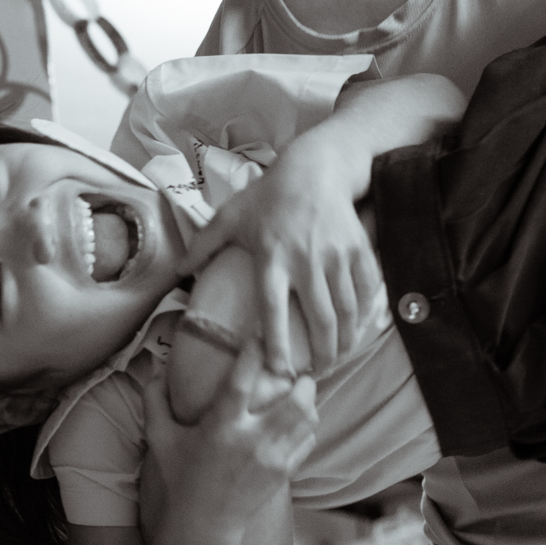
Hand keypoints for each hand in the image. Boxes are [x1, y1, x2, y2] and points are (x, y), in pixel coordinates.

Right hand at [141, 340, 317, 531]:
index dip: (253, 353)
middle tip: (299, 369)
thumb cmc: (180, 477)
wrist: (204, 524)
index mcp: (221, 427)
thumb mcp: (160, 438)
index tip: (260, 333)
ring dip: (309, 402)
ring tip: (303, 391)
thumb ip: (154, 402)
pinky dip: (307, 428)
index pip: (242, 381)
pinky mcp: (283, 473)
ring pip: (307, 421)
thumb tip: (157, 371)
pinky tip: (298, 422)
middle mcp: (251, 441)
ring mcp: (272, 459)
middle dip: (303, 381)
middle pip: (295, 401)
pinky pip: (307, 442)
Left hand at [178, 133, 380, 375]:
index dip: (276, 343)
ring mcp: (336, 256)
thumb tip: (178, 270)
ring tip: (334, 361)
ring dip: (343, 343)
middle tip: (315, 376)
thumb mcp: (231, 216)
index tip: (277, 370)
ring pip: (346, 312)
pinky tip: (357, 334)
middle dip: (321, 355)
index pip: (273, 308)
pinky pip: (366, 292)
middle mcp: (305, 260)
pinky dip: (364, 318)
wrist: (316, 168)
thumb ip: (204, 244)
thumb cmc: (269, 195)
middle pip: (320, 319)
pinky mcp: (359, 250)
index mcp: (271, 256)